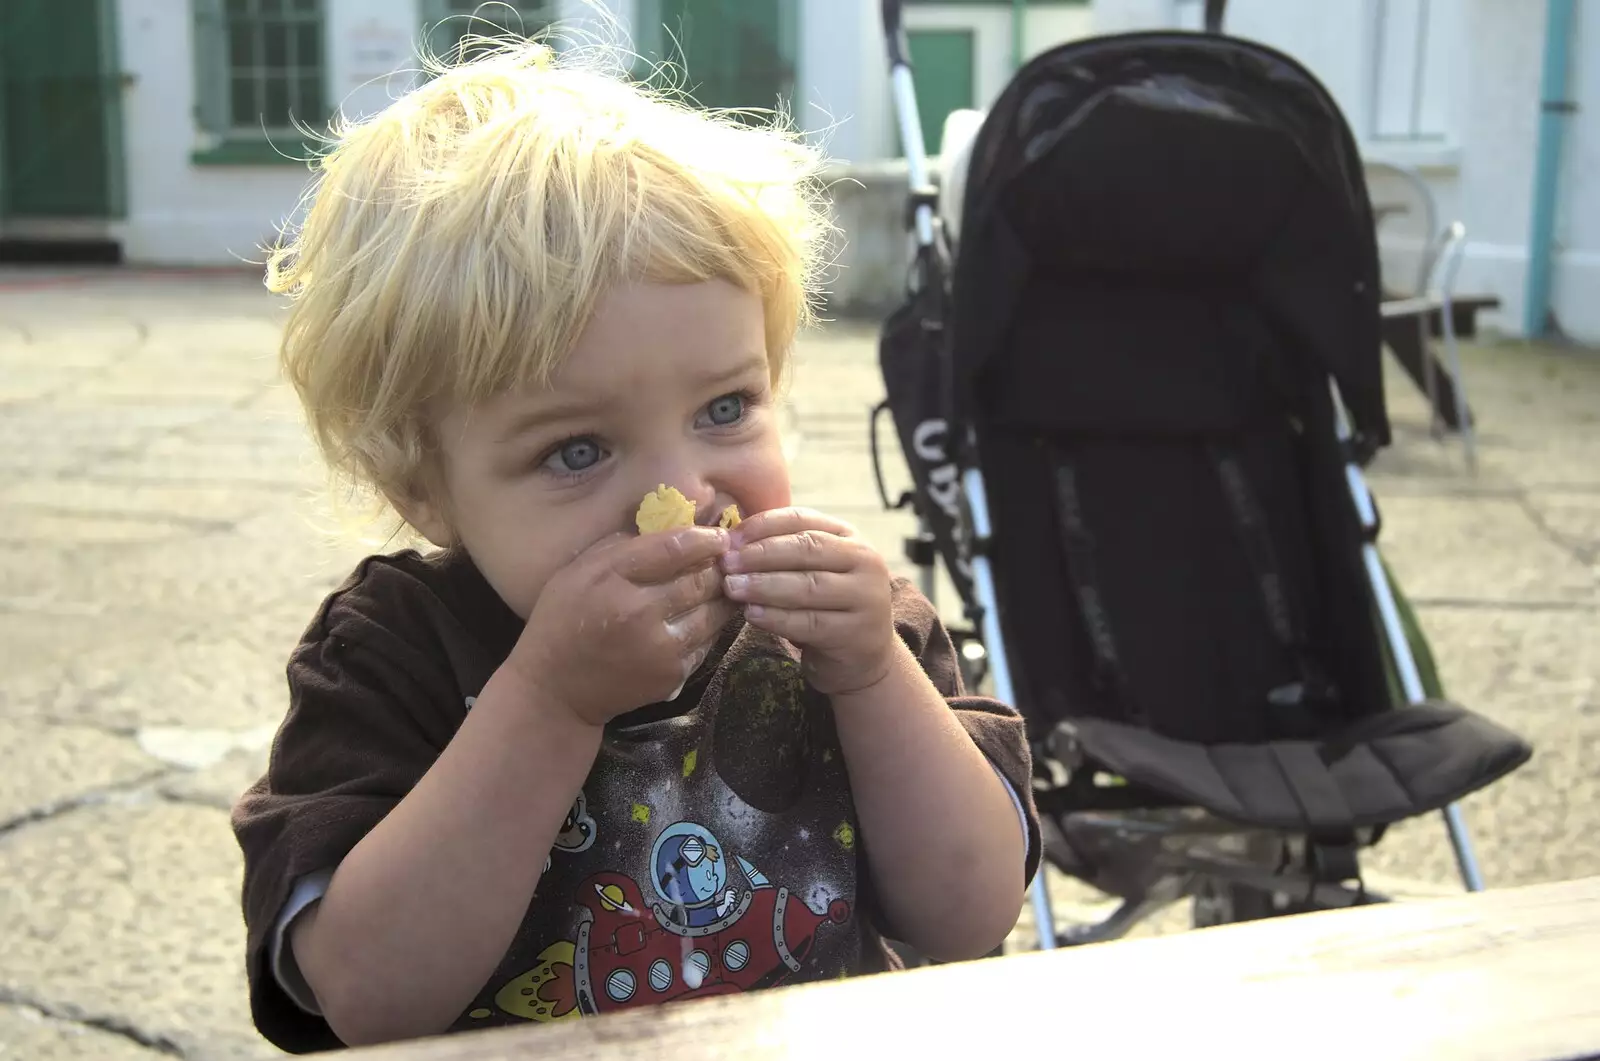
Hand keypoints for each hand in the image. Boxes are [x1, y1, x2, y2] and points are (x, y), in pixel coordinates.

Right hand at [510, 526, 736, 725]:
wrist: (556, 690)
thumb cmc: (562, 621)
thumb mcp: (578, 571)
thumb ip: (621, 548)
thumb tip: (670, 530)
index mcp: (614, 580)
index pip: (674, 548)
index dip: (704, 538)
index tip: (719, 536)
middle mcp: (641, 612)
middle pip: (700, 580)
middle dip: (717, 568)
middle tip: (724, 562)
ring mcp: (661, 647)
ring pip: (713, 612)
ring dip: (721, 597)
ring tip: (722, 587)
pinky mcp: (672, 674)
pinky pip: (707, 642)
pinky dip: (710, 627)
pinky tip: (704, 617)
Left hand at [720, 508, 895, 695]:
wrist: (863, 657)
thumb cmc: (826, 606)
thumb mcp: (812, 570)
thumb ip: (782, 552)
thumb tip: (731, 540)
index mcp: (849, 536)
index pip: (803, 519)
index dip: (764, 525)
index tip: (730, 538)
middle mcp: (865, 561)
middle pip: (807, 549)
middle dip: (761, 554)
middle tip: (726, 563)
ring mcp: (867, 597)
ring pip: (808, 586)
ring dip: (764, 585)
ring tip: (732, 587)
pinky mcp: (856, 633)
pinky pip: (810, 622)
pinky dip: (777, 617)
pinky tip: (752, 614)